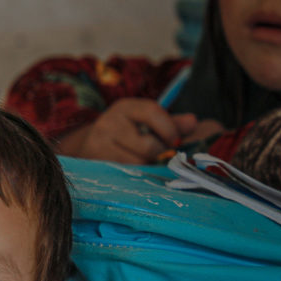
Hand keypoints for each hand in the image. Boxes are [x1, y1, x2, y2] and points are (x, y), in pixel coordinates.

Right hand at [56, 99, 214, 163]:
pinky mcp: (94, 161)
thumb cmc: (127, 133)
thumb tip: (193, 122)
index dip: (169, 129)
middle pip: (148, 145)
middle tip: (155, 154)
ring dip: (145, 166)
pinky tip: (129, 168)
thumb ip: (171, 123)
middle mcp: (109, 122)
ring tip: (140, 160)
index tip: (175, 141)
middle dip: (158, 153)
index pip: (152, 112)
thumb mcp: (147, 123)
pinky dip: (134, 174)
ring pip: (137, 163)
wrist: (87, 145)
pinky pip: (125, 173)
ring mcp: (99, 143)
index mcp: (125, 107)